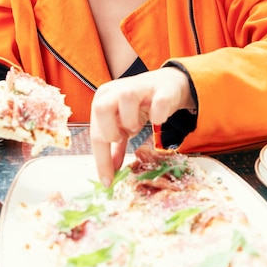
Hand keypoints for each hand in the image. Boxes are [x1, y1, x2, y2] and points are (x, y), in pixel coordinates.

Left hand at [90, 67, 193, 185]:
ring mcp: (140, 86)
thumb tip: (109, 174)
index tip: (108, 181)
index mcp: (103, 97)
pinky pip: (159, 103)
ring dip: (132, 121)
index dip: (101, 159)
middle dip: (110, 131)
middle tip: (122, 137)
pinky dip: (158, 115)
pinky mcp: (162, 89)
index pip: (96, 131)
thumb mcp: (124, 124)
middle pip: (101, 107)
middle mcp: (118, 88)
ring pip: (127, 99)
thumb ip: (116, 146)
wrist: (169, 85)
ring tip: (138, 125)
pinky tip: (157, 119)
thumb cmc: (141, 105)